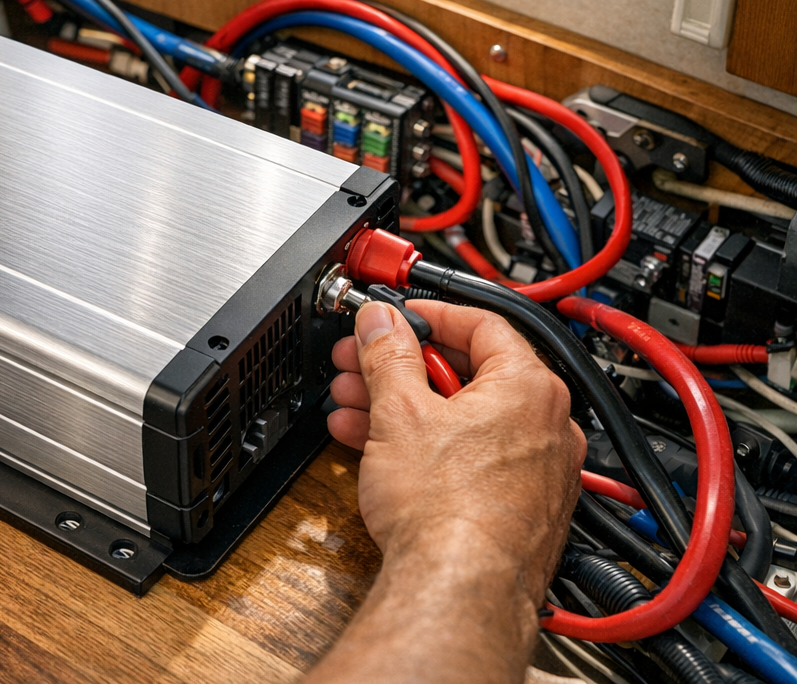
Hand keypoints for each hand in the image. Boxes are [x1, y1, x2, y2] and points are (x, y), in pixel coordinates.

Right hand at [328, 300, 584, 597]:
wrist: (461, 589)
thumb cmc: (447, 510)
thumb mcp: (399, 411)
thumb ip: (389, 354)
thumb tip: (382, 321)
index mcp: (530, 388)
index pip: (481, 324)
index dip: (426, 314)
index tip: (393, 318)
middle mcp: (548, 427)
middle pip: (467, 374)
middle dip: (401, 368)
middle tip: (360, 365)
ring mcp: (537, 472)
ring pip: (463, 420)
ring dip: (404, 408)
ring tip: (355, 409)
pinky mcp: (519, 508)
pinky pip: (470, 459)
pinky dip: (427, 447)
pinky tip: (379, 451)